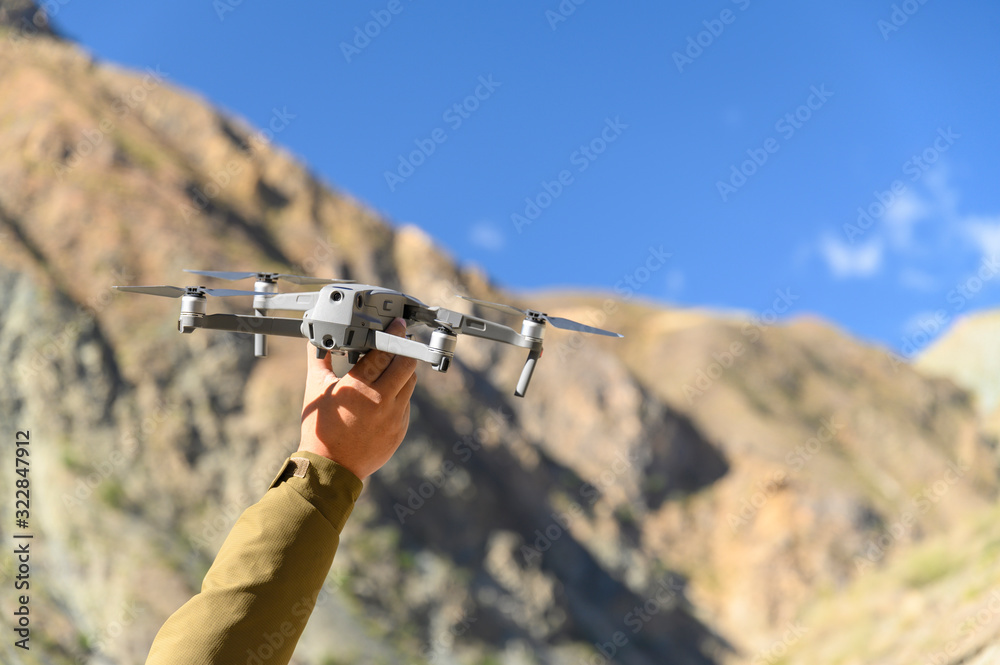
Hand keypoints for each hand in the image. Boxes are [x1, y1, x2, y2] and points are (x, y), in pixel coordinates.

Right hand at [298, 318, 417, 479]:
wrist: (331, 467)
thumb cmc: (320, 428)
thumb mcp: (316, 390)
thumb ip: (319, 360)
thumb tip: (317, 341)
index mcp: (359, 386)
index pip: (383, 352)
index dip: (391, 335)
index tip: (397, 325)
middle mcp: (381, 400)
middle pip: (405, 364)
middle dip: (404, 350)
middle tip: (400, 342)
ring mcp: (394, 416)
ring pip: (409, 383)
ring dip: (403, 372)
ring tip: (393, 367)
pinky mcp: (400, 429)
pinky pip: (406, 404)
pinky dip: (400, 395)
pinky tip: (387, 394)